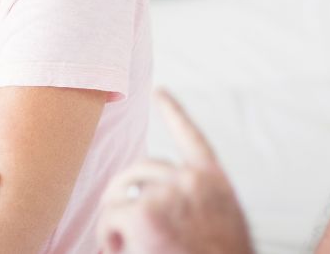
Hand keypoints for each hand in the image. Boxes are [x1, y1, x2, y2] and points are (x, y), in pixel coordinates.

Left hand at [97, 90, 253, 253]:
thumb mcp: (220, 224)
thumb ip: (195, 206)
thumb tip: (160, 205)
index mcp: (215, 182)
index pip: (192, 137)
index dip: (174, 113)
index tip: (160, 91)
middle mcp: (192, 179)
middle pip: (144, 168)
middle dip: (125, 192)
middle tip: (115, 225)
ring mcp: (167, 193)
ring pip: (123, 196)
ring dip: (117, 221)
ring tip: (124, 249)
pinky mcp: (144, 213)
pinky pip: (111, 219)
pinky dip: (108, 239)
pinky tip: (111, 247)